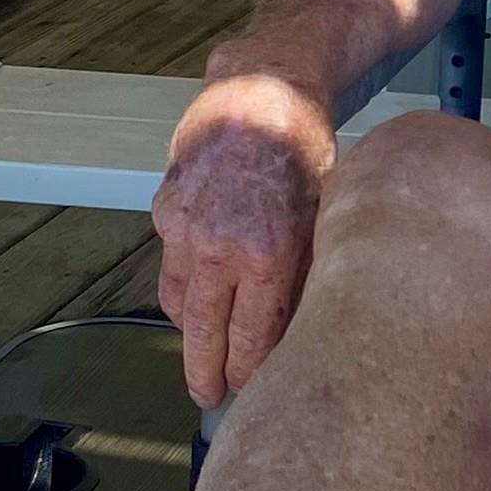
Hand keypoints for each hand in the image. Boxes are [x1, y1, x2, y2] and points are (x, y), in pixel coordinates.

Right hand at [152, 65, 336, 407]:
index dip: (250, 373)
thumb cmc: (305, 148)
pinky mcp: (164, 209)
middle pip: (204, 334)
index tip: (251, 394)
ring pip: (179, 303)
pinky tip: (201, 297)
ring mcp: (183, 229)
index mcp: (266, 252)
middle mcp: (218, 246)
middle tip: (208, 400)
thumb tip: (302, 326)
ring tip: (204, 354)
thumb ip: (307, 273)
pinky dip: (183, 287)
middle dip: (205, 374)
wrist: (260, 90)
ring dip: (190, 332)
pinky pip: (170, 265)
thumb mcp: (326, 214)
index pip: (252, 338)